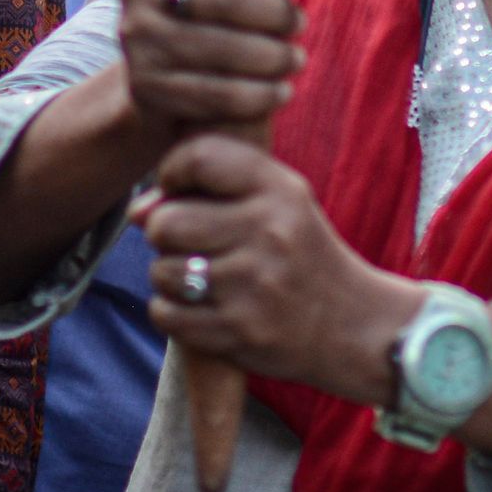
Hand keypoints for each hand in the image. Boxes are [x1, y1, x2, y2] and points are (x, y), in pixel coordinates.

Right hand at [114, 0, 330, 136]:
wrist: (171, 66)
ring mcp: (138, 34)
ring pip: (220, 48)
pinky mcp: (147, 84)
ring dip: (273, 57)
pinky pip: (215, 93)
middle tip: (299, 22)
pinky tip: (280, 91)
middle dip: (274, 11)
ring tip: (294, 58)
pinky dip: (258, 96)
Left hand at [139, 132, 416, 402]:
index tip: (179, 189)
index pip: (198, 158)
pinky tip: (200, 309)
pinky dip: (172, 313)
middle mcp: (268, 233)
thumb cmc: (301, 255)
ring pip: (162, 271)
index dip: (171, 172)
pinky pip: (166, 315)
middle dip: (164, 234)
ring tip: (199, 278)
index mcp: (279, 189)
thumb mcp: (276, 204)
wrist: (355, 325)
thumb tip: (136, 211)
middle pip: (166, 222)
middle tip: (189, 243)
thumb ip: (209, 191)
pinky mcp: (240, 333)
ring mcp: (254, 286)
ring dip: (169, 277)